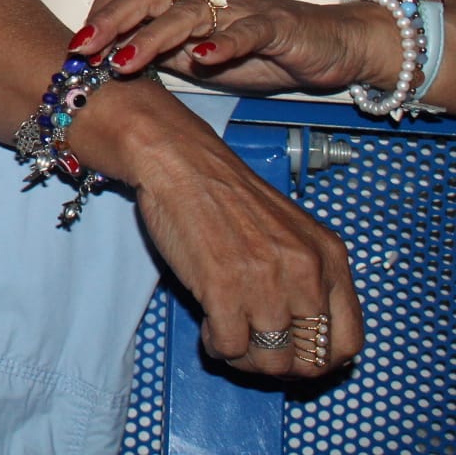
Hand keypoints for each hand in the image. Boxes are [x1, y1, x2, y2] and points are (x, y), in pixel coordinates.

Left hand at [75, 0, 389, 94]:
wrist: (327, 45)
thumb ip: (160, 55)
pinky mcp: (275, 25)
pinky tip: (204, 58)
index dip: (101, 12)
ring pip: (188, 13)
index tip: (76, 45)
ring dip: (152, 37)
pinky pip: (247, 30)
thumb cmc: (258, 51)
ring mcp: (239, 7)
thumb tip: (108, 64)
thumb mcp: (197, 57)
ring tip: (125, 62)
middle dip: (110, 20)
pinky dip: (224, 43)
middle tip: (83, 48)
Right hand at [134, 135, 360, 377]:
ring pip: (270, 361)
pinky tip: (209, 324)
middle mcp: (306, 272)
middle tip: (256, 349)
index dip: (320, 359)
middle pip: (310, 360)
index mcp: (329, 257)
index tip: (294, 353)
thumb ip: (308, 278)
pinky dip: (217, 346)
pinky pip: (229, 348)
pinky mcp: (223, 288)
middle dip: (280, 365)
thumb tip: (305, 335)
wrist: (181, 164)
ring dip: (245, 358)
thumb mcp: (291, 233)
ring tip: (228, 334)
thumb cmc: (229, 196)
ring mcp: (266, 282)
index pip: (348, 341)